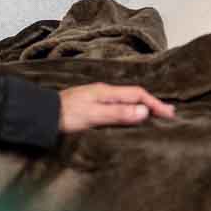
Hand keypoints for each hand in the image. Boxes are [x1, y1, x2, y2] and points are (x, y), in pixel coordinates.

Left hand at [57, 83, 174, 133]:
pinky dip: (128, 112)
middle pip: (133, 96)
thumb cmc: (66, 115)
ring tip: (153, 117)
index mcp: (106, 92)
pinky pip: (116, 107)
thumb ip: (118, 113)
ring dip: (141, 108)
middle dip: (151, 104)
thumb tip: (144, 112)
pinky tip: (129, 118)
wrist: (42, 115)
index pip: (137, 95)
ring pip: (125, 101)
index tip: (169, 115)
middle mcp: (103, 93)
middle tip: (168, 115)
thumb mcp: (94, 115)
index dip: (155, 104)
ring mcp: (96, 99)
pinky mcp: (90, 107)